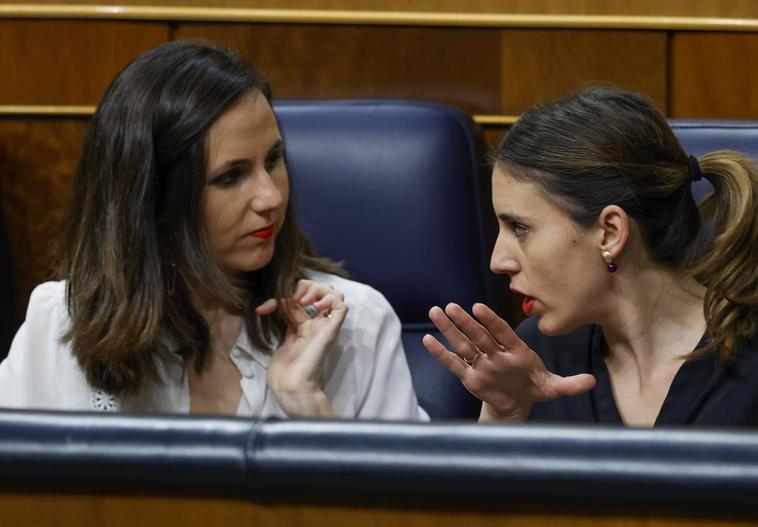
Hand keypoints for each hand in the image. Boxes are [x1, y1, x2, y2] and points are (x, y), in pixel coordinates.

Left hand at [257, 279, 347, 416]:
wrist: (289, 384)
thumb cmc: (283, 368)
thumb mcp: (278, 334)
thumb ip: (280, 317)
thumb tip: (266, 303)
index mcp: (304, 323)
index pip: (304, 294)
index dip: (287, 293)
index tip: (269, 306)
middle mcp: (317, 322)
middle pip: (323, 289)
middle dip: (308, 285)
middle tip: (295, 299)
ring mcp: (325, 326)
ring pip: (336, 293)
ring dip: (319, 290)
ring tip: (306, 301)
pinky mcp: (331, 331)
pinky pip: (342, 307)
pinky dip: (330, 300)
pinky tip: (316, 308)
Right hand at [423, 303, 595, 421]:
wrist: (518, 403)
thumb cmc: (534, 388)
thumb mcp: (554, 388)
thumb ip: (570, 384)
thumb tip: (592, 382)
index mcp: (516, 351)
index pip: (501, 332)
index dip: (491, 320)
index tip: (479, 307)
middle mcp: (496, 353)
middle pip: (478, 335)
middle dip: (464, 322)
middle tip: (451, 306)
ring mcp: (482, 364)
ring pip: (463, 344)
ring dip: (449, 329)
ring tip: (436, 312)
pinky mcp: (471, 377)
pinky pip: (454, 364)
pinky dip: (441, 353)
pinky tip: (427, 340)